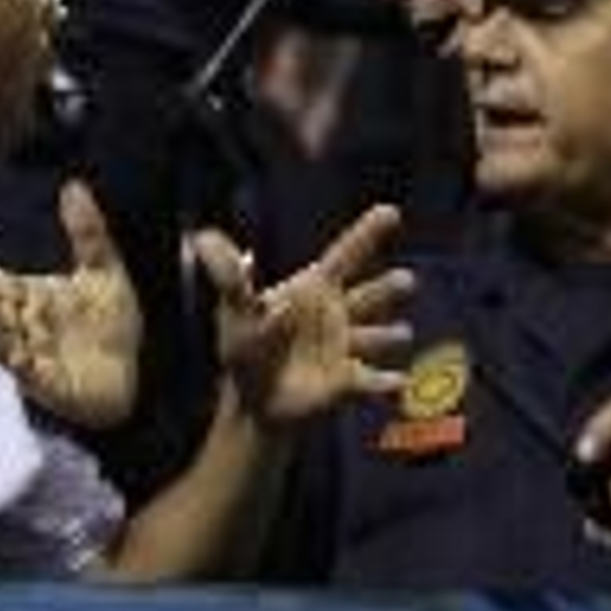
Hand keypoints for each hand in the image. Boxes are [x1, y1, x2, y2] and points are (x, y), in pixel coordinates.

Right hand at [0, 180, 141, 428]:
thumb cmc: (114, 320)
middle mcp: (31, 325)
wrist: (143, 369)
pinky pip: (29, 373)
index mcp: (38, 297)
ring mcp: (37, 356)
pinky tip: (9, 352)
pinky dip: (15, 362)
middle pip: (0, 313)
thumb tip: (73, 185)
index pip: (5, 287)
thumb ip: (87, 231)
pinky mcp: (50, 384)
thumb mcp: (105, 270)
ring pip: (8, 341)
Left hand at [194, 203, 412, 426]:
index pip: (345, 255)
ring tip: (402, 333)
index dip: (366, 233)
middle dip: (386, 288)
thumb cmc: (247, 349)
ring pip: (375, 336)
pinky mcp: (346, 382)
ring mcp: (345, 348)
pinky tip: (398, 382)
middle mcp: (336, 315)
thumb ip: (230, 277)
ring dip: (389, 335)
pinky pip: (370, 381)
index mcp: (314, 290)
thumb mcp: (234, 311)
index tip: (391, 210)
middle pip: (368, 296)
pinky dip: (384, 383)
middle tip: (405, 280)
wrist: (254, 400)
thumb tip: (204, 236)